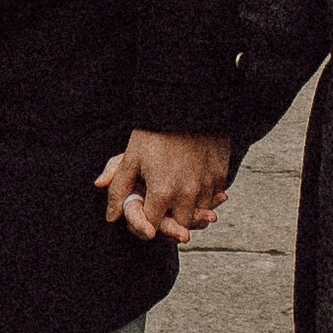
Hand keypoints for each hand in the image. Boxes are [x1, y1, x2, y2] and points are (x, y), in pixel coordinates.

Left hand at [97, 130, 230, 241]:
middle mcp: (187, 195)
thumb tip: (111, 216)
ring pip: (199, 216)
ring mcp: (206, 186)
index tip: (144, 213)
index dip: (145, 224)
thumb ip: (119, 188)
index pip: (152, 228)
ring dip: (189, 213)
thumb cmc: (156, 130)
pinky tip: (195, 185)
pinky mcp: (221, 175)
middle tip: (162, 210)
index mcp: (161, 192)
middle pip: (179, 227)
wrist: (189, 103)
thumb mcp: (131, 156)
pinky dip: (205, 198)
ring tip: (179, 198)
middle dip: (169, 222)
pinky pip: (214, 198)